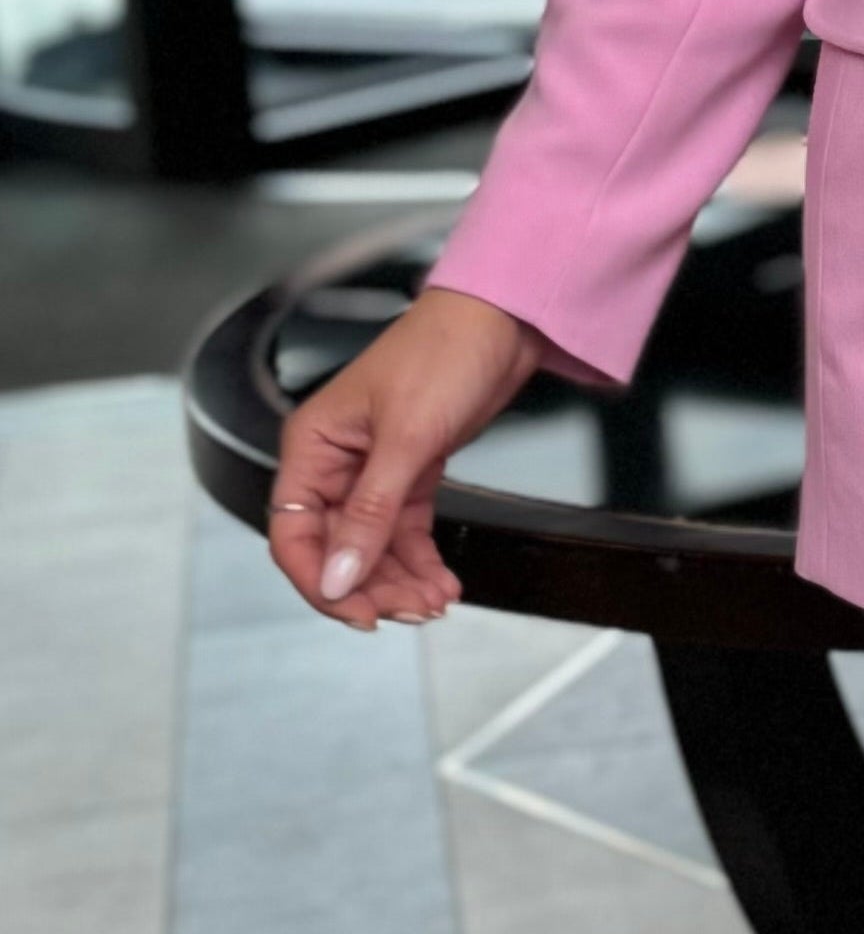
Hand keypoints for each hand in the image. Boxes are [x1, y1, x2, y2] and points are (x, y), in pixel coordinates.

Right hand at [267, 284, 541, 628]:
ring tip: (435, 600)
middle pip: (334, 548)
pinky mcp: (410, 473)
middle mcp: (334, 462)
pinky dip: (421, 562)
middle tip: (410, 610)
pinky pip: (404, 532)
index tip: (357, 611)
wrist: (501, 322)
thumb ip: (371, 514)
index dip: (318, 580)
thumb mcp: (406, 439)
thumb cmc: (444, 352)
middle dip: (370, 585)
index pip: (291, 533)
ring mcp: (372, 470)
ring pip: (372, 547)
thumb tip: (339, 576)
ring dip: (400, 580)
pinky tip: (442, 582)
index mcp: (312, 446)